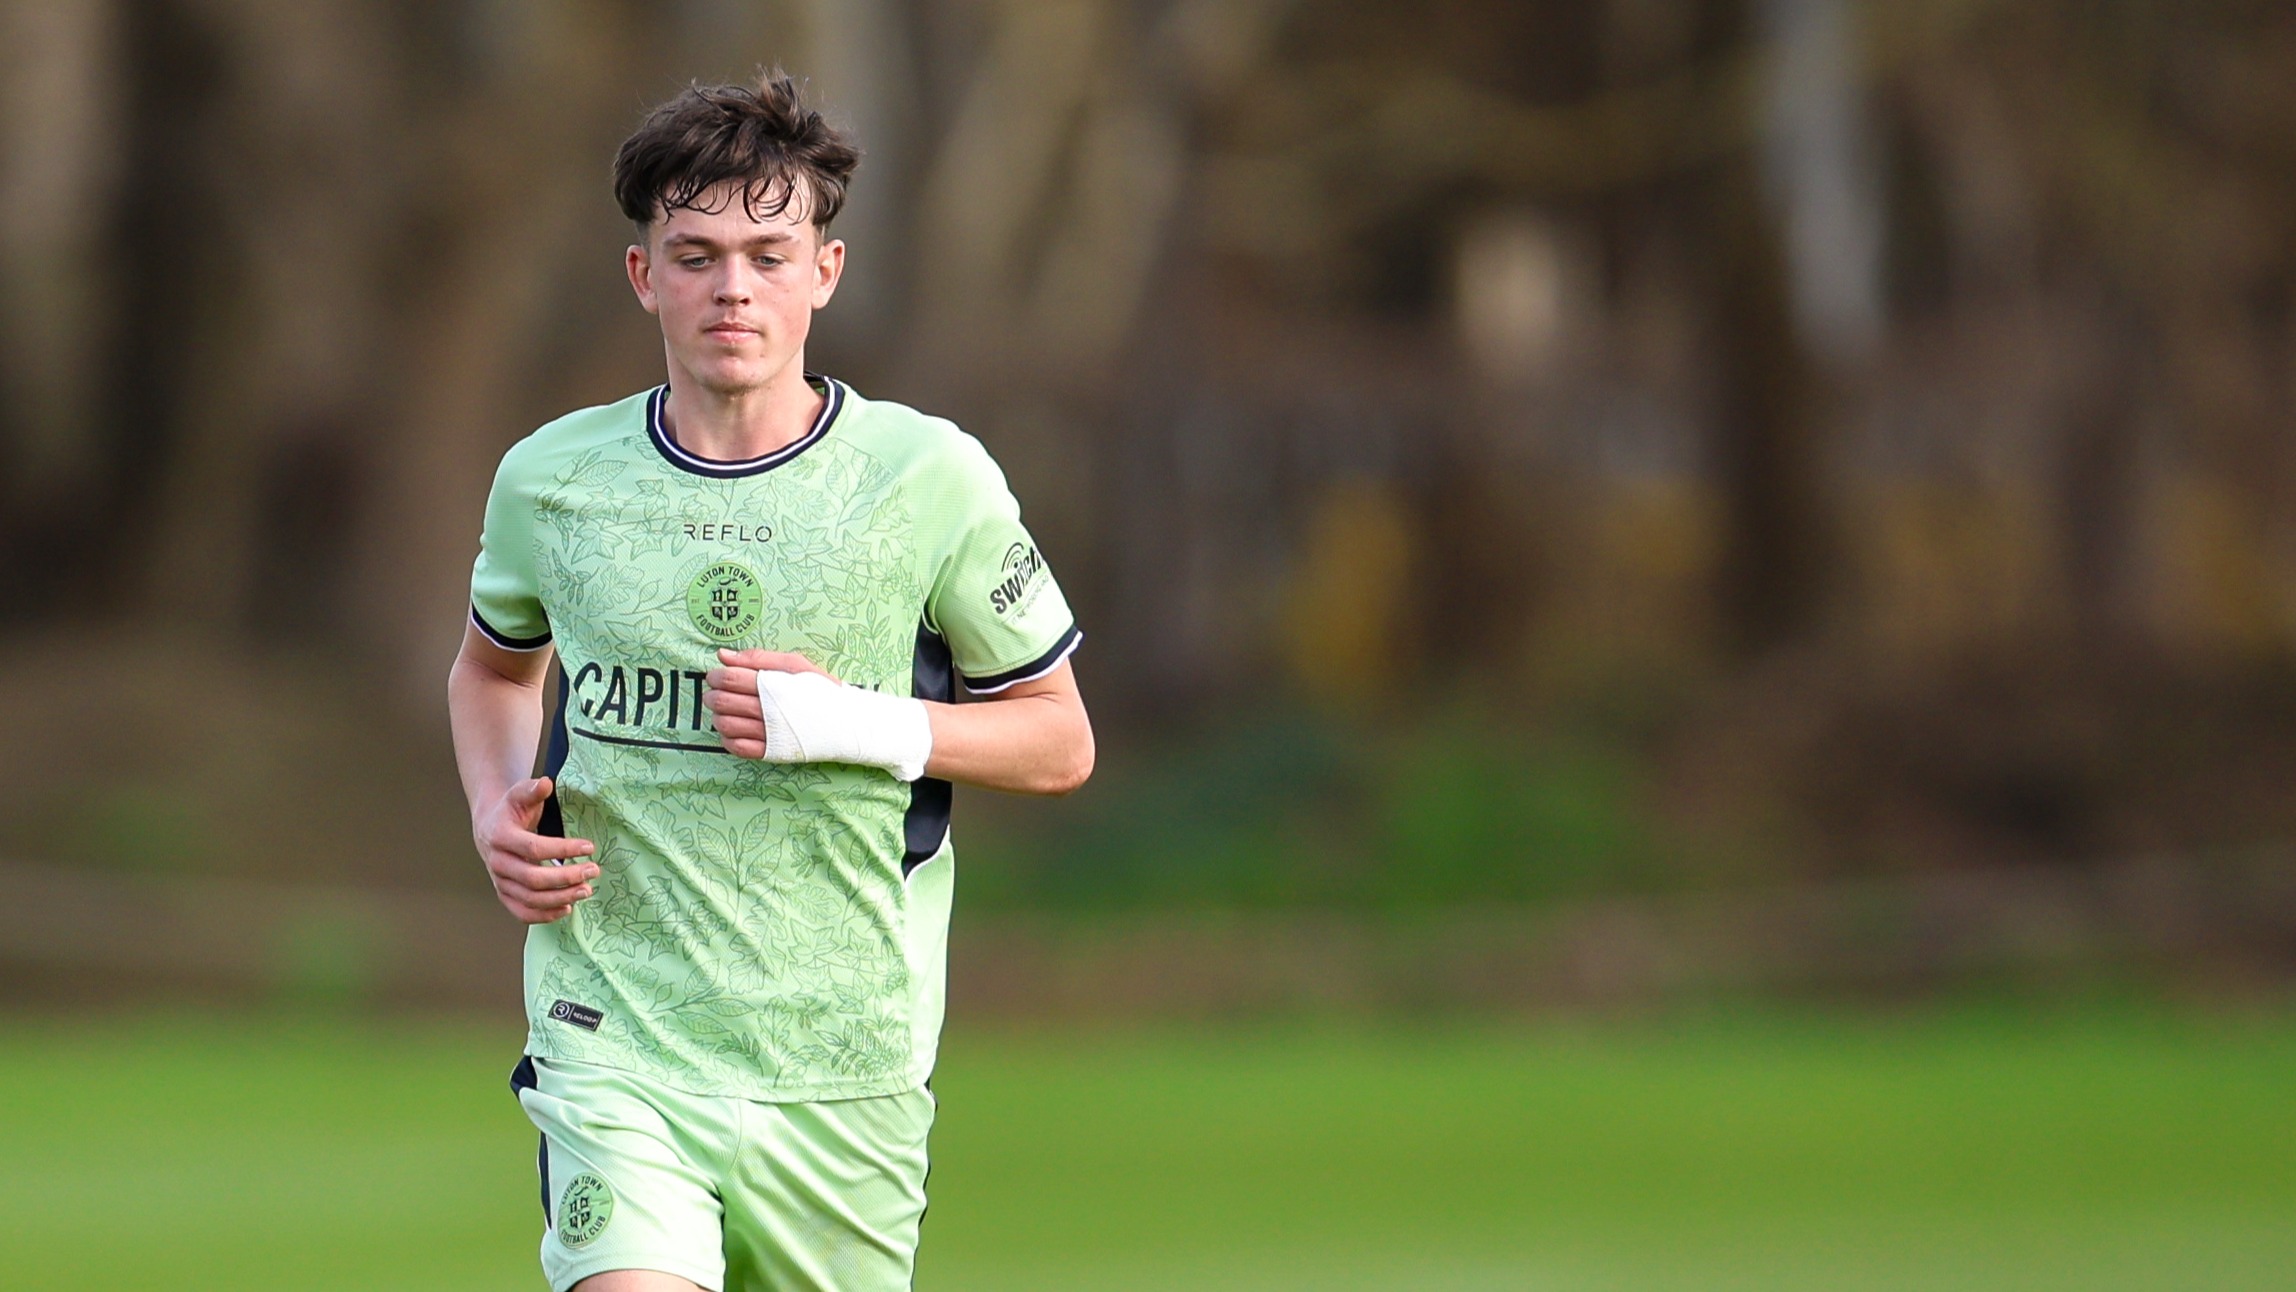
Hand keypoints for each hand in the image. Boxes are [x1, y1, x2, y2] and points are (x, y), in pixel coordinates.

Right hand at [473, 776, 597, 923]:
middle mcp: (497, 862)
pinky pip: (522, 912)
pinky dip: (544, 915)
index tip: (590, 846)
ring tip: (586, 890)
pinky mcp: (504, 894)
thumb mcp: (520, 794)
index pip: (534, 848)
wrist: (490, 826)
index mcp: (500, 836)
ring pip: (530, 898)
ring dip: (560, 898)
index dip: (563, 849)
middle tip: (593, 871)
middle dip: (566, 878)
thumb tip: (546, 784)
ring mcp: (499, 881)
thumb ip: (532, 790)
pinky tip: (567, 908)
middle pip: (533, 879)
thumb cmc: (511, 809)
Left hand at [704, 648, 837, 758]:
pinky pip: (737, 748)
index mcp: (774, 685)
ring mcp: (769, 734)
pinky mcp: (771, 752)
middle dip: (712, 695)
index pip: (730, 679)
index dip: (716, 676)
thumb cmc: (821, 690)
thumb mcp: (796, 664)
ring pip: (726, 725)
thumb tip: (723, 655)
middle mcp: (769, 710)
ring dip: (716, 716)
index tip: (715, 675)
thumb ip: (759, 657)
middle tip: (715, 692)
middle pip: (723, 701)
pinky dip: (727, 738)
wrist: (847, 723)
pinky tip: (732, 730)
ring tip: (722, 711)